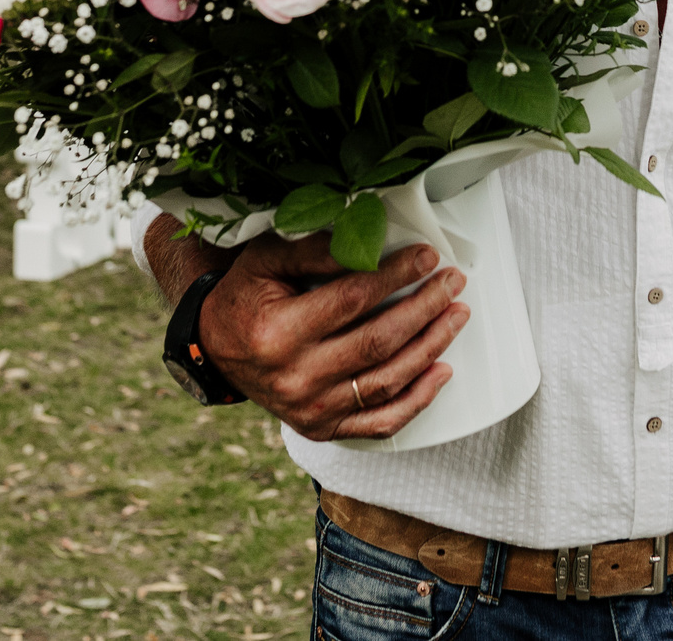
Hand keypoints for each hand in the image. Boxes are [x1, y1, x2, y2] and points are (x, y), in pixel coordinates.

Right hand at [195, 231, 469, 441]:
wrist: (216, 349)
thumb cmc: (246, 297)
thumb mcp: (265, 261)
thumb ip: (313, 251)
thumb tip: (368, 244)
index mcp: (278, 332)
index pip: (352, 300)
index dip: (395, 276)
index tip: (427, 256)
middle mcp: (296, 377)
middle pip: (378, 342)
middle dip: (424, 308)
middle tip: (453, 282)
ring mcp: (312, 409)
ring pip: (387, 381)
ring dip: (431, 347)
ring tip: (456, 315)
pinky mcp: (323, 429)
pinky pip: (380, 423)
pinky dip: (417, 400)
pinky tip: (441, 372)